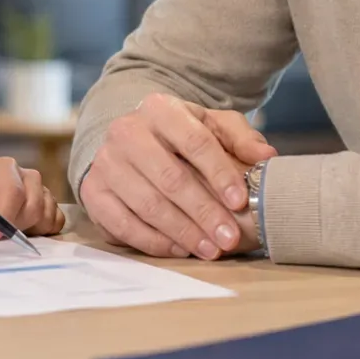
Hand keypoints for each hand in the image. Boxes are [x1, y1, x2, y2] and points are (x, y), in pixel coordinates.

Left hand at [0, 157, 66, 238]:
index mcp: (1, 169)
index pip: (13, 190)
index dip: (5, 215)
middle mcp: (25, 175)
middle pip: (34, 204)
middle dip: (16, 225)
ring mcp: (40, 188)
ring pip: (46, 213)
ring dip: (29, 228)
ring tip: (9, 229)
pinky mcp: (48, 203)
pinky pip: (56, 220)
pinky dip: (43, 230)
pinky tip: (24, 229)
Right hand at [80, 93, 276, 260]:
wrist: (130, 140)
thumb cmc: (180, 136)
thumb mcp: (211, 126)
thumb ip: (240, 138)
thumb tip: (266, 156)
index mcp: (160, 109)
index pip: (194, 142)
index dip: (219, 173)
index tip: (241, 201)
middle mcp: (127, 132)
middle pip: (171, 178)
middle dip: (204, 212)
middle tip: (230, 238)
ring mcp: (106, 163)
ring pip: (148, 204)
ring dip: (183, 232)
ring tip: (212, 250)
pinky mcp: (93, 192)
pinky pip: (123, 224)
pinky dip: (153, 241)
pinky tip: (180, 250)